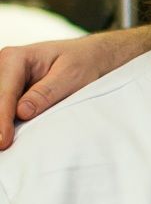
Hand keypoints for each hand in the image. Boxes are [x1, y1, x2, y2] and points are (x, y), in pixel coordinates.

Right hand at [0, 23, 150, 148]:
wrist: (89, 56)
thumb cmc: (82, 63)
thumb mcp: (71, 76)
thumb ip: (46, 93)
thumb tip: (22, 112)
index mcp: (15, 58)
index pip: (4, 94)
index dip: (2, 120)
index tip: (3, 141)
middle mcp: (4, 66)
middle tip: (4, 147)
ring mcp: (4, 78)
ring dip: (2, 123)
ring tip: (6, 145)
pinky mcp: (9, 90)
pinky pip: (5, 106)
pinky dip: (6, 121)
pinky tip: (8, 135)